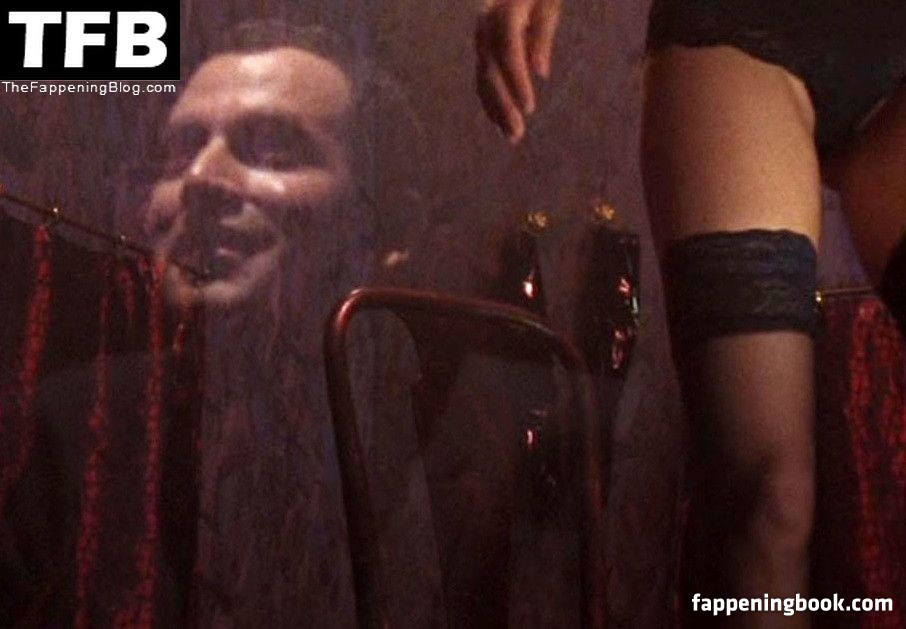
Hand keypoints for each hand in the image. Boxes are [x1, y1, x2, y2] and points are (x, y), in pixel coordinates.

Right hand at [476, 0, 561, 142]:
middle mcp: (486, 24)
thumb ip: (542, 33)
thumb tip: (540, 72)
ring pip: (483, 77)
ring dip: (495, 109)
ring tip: (511, 137)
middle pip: (491, 69)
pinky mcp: (483, 47)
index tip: (529, 109)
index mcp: (505, 10)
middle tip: (516, 134)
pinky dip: (490, 100)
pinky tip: (499, 123)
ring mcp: (481, 36)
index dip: (516, 80)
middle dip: (502, 104)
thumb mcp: (549, 2)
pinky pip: (483, 76)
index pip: (508, 49)